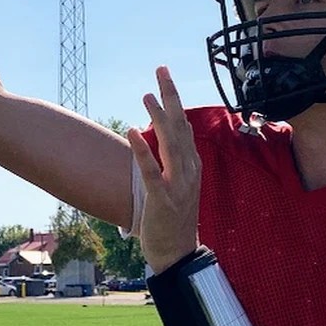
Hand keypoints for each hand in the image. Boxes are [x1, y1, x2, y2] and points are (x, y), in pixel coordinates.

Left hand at [126, 66, 201, 272]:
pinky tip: (132, 132)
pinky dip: (142, 150)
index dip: (175, 99)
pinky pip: (152, 171)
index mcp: (192, 166)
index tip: (164, 76)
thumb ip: (173, 159)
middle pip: (180, 126)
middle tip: (161, 70)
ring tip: (146, 95)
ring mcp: (177, 185)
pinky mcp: (162, 199)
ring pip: (169, 144)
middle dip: (170, 96)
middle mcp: (189, 171)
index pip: (184, 125)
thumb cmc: (174, 219)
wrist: (178, 255)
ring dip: (158, 118)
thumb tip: (162, 132)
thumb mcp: (178, 185)